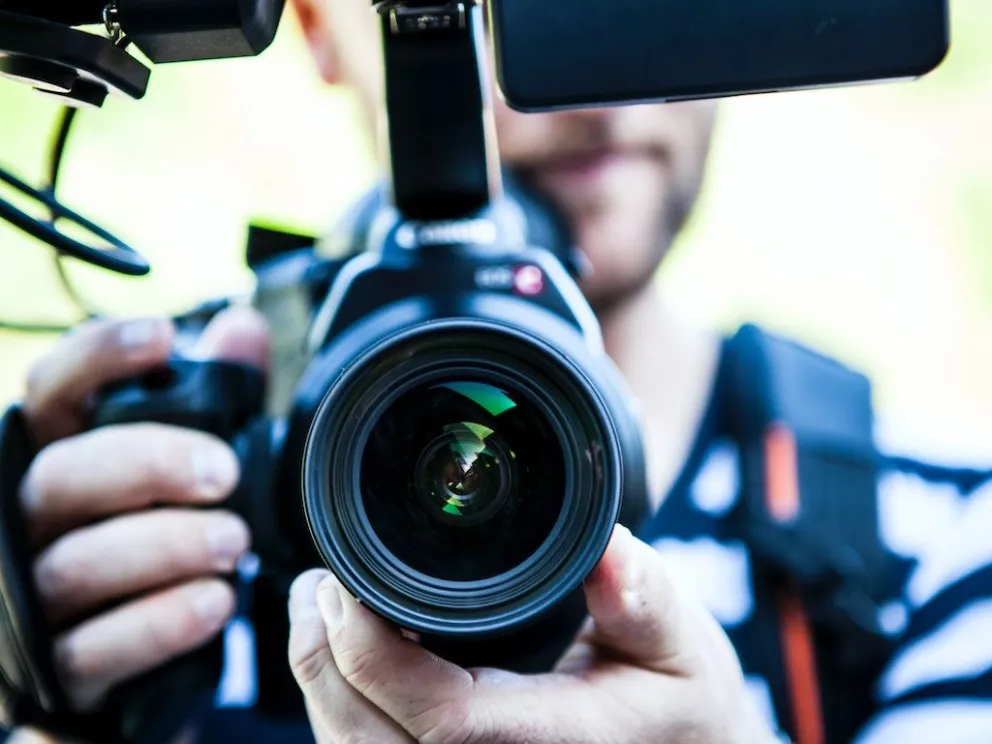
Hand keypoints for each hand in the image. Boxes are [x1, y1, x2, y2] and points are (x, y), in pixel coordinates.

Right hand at [16, 307, 268, 710]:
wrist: (143, 644)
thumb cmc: (162, 529)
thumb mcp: (195, 460)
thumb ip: (218, 396)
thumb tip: (242, 328)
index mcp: (65, 455)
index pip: (53, 391)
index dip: (97, 357)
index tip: (163, 337)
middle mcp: (33, 518)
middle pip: (62, 475)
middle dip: (147, 465)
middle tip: (222, 473)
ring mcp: (37, 596)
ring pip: (76, 564)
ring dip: (164, 547)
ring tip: (232, 542)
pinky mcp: (60, 668)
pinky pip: (95, 648)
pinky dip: (159, 623)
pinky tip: (213, 602)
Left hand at [288, 525, 778, 743]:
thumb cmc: (681, 707)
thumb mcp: (681, 643)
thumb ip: (644, 597)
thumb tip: (609, 544)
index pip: (440, 718)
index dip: (372, 652)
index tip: (347, 580)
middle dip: (321, 662)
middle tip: (315, 585)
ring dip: (322, 688)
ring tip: (317, 612)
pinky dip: (343, 716)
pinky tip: (345, 663)